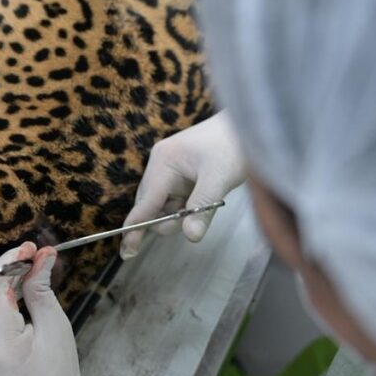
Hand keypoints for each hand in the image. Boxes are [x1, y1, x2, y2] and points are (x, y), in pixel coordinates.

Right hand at [120, 112, 243, 258]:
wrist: (248, 122)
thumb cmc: (232, 145)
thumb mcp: (220, 179)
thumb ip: (203, 208)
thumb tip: (191, 237)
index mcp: (163, 162)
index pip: (145, 203)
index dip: (136, 229)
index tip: (127, 253)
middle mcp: (160, 165)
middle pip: (152, 207)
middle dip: (170, 220)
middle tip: (196, 217)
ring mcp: (169, 169)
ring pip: (164, 206)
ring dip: (181, 213)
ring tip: (208, 201)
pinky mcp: (179, 174)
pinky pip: (175, 199)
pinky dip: (187, 206)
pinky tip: (206, 196)